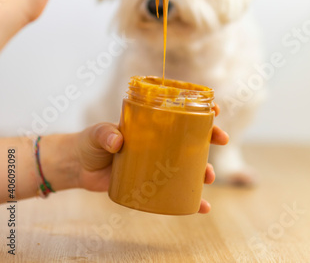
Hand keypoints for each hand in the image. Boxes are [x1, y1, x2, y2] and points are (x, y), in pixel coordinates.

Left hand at [73, 118, 228, 213]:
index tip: (214, 110)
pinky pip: (176, 191)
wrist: (79, 167)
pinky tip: (202, 207)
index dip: (199, 110)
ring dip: (204, 169)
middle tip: (221, 140)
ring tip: (208, 176)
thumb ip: (105, 134)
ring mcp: (157, 162)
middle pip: (192, 137)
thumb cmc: (91, 143)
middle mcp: (158, 142)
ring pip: (189, 165)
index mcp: (150, 124)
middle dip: (211, 137)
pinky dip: (191, 199)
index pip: (179, 113)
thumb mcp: (97, 134)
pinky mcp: (151, 183)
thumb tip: (118, 141)